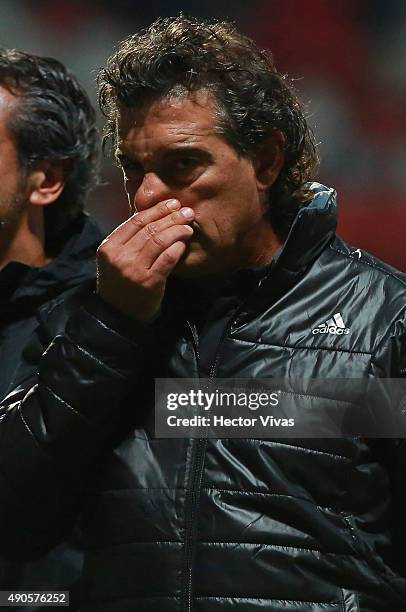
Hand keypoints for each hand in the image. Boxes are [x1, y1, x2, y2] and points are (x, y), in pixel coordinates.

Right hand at [96, 199, 193, 320]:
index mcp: (109, 247)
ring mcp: (134, 270)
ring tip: (188, 228)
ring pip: (159, 241)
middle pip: (149, 229)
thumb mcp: (115, 259)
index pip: (135, 221)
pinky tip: (183, 244)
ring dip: (177, 231)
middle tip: (187, 212)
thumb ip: (129, 239)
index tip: (172, 204)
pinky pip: (167, 259)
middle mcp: (119, 256)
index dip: (157, 210)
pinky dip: (177, 248)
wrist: (119, 315)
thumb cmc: (120, 283)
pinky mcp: (149, 282)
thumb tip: (156, 214)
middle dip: (171, 217)